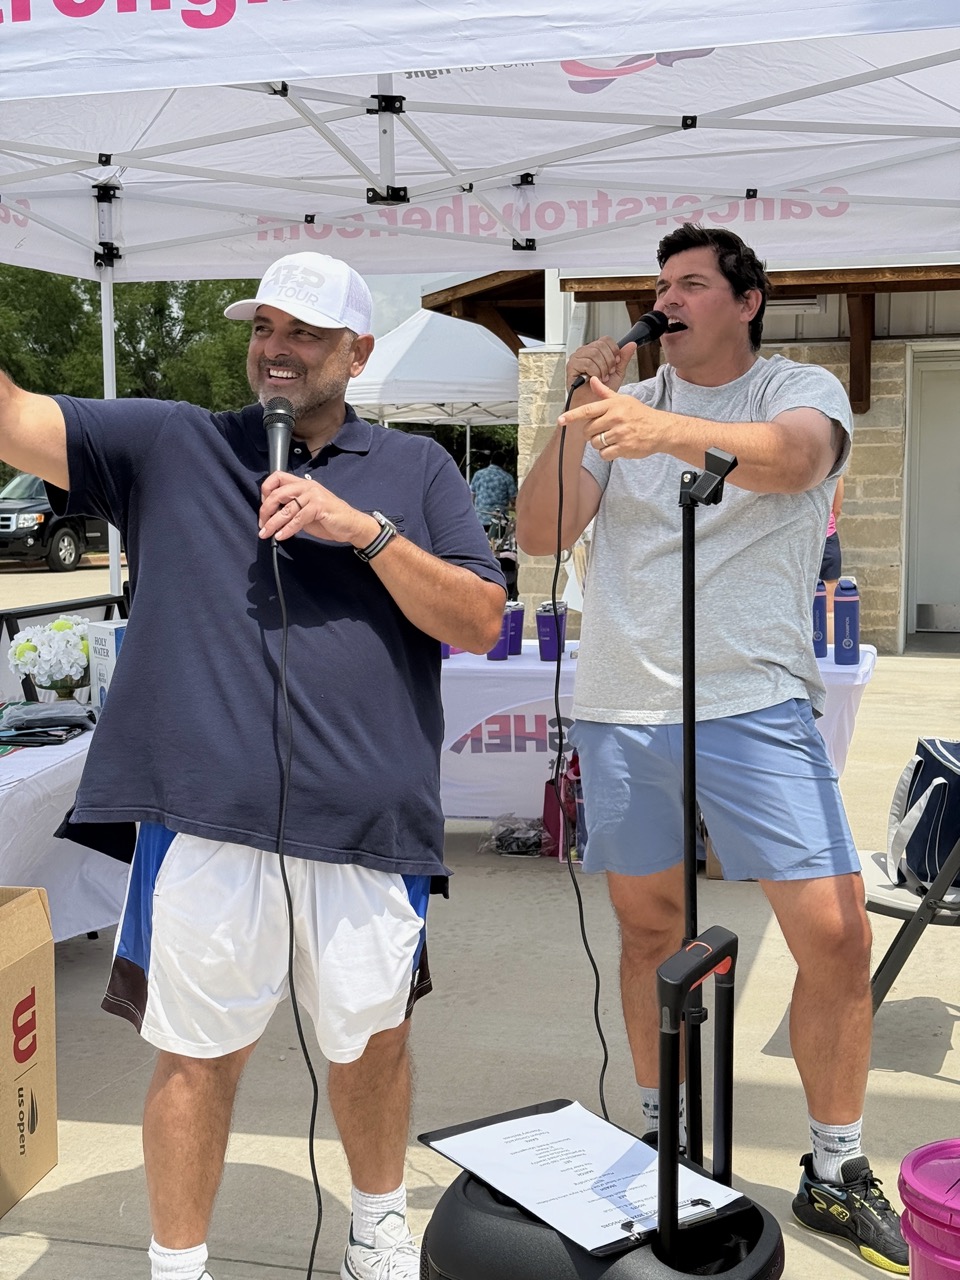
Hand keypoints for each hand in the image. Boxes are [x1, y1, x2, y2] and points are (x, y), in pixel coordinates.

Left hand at [258, 471, 378, 546]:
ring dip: (273, 523)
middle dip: (265, 510)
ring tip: (266, 533)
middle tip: (262, 524)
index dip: (265, 491)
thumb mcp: (305, 510)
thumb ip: (290, 509)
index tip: (264, 509)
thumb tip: (271, 517)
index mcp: (302, 484)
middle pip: (277, 493)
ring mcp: (314, 496)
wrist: (351, 525)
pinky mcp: (319, 507)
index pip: (277, 477)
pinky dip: (287, 529)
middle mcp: (307, 486)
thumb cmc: (329, 518)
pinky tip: (281, 536)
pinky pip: (298, 519)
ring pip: (286, 509)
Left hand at [559, 378, 668, 459]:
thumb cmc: (639, 414)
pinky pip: (604, 454)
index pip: (588, 410)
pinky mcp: (624, 447)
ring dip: (600, 444)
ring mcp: (620, 433)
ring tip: (611, 438)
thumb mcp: (623, 400)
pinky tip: (616, 447)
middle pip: (589, 430)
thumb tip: (592, 379)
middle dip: (591, 433)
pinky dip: (607, 453)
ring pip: (596, 443)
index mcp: (613, 405)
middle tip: (602, 431)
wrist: (660, 429)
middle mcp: (615, 418)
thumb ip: (605, 393)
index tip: (560, 420)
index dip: (572, 416)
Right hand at [566, 338, 636, 392]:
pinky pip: (587, 363)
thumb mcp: (617, 372)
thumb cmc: (602, 391)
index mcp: (595, 350)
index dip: (614, 351)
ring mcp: (577, 358)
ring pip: (594, 353)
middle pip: (600, 345)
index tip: (616, 363)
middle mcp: (585, 352)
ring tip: (601, 378)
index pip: (606, 340)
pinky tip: (593, 380)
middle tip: (608, 373)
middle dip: (608, 361)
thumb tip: (632, 344)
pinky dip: (594, 372)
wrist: (593, 404)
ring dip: (602, 368)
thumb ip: (623, 358)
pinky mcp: (571, 366)